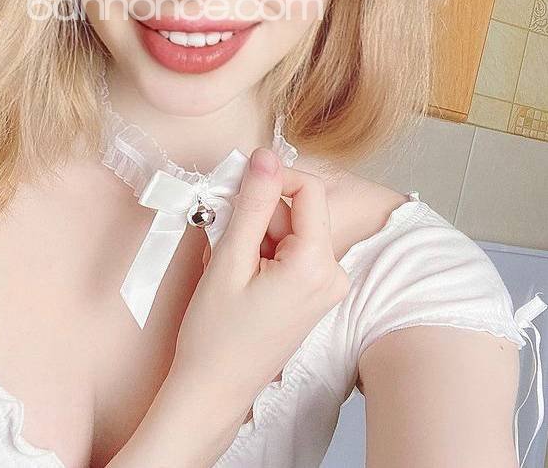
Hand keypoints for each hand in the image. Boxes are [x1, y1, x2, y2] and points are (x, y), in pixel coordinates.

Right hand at [170, 148, 349, 414]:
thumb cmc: (216, 335)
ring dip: (257, 233)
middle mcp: (333, 275)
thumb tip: (266, 156)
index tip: (240, 185)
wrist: (213, 390)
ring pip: (291, 229)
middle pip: (299, 210)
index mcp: (317, 265)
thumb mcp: (229, 259)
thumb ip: (252, 203)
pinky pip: (291, 251)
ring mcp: (326, 287)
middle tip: (223, 237)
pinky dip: (263, 251)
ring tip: (230, 264)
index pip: (309, 189)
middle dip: (259, 213)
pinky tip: (240, 273)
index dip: (273, 178)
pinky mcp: (313, 294)